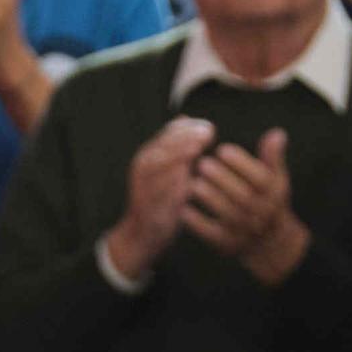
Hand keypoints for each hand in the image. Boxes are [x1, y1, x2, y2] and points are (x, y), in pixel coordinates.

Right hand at [106, 117, 214, 277]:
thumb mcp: (167, 169)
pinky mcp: (148, 206)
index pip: (168, 133)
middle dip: (184, 137)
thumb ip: (177, 147)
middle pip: (163, 145)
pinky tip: (190, 181)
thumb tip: (187, 118)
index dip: (188, 128)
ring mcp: (143, 186)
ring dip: (176, 156)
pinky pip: (159, 194)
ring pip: (158, 166)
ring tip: (196, 149)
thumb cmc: (162, 198)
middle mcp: (143, 167)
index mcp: (150, 155)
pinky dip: (172, 185)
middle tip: (207, 134)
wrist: (142, 233)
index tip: (210, 129)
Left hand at [182, 128, 309, 284]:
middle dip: (222, 178)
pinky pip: (212, 234)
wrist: (268, 242)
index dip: (242, 163)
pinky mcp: (228, 244)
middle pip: (243, 196)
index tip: (222, 148)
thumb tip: (277, 133)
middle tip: (202, 163)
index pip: (260, 178)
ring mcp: (245, 231)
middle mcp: (261, 214)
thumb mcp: (274, 178)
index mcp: (273, 194)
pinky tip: (183, 208)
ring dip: (210, 198)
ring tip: (192, 182)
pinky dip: (198, 222)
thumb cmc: (266, 199)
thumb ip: (271, 157)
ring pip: (228, 214)